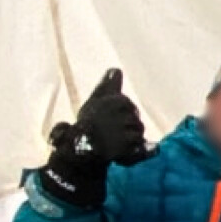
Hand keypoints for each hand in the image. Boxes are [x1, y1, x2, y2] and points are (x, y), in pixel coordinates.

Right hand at [41, 67, 152, 208]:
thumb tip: (116, 70)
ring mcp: (123, 132)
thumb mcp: (95, 101)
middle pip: (135, 119)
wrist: (79, 148)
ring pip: (139, 132)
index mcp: (114, 101)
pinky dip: (138, 151)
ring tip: (116, 142)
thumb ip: (107, 86)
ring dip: (131, 138)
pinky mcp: (125, 149)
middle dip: (127, 126)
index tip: (109, 119)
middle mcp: (120, 114)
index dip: (121, 113)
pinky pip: (141, 148)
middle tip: (111, 133)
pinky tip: (127, 151)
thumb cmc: (88, 123)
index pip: (127, 104)